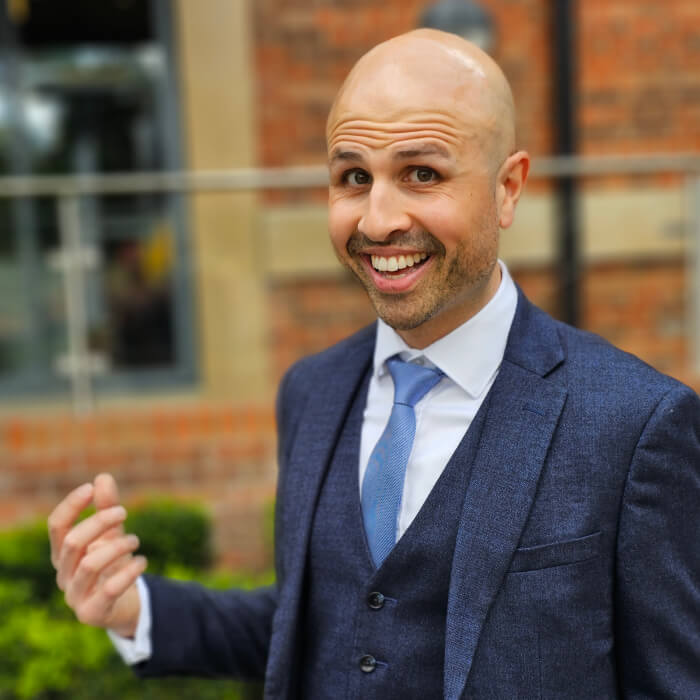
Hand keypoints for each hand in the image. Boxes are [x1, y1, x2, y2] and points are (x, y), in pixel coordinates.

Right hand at [48, 473, 146, 636]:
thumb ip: (107, 507)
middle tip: (124, 512)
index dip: (70, 505)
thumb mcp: (112, 533)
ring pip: (89, 565)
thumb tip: (102, 477)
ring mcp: (75, 595)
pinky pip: (109, 589)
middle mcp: (64, 574)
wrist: (125, 604)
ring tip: (135, 540)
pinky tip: (142, 561)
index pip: (56, 526)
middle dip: (99, 522)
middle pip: (72, 541)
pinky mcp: (92, 613)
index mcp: (64, 553)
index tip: (90, 488)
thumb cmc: (113, 563)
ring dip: (117, 546)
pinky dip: (129, 571)